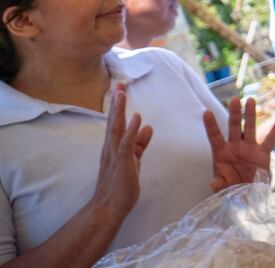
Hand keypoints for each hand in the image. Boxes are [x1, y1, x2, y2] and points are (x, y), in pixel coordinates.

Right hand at [92, 85, 152, 223]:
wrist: (109, 208)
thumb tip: (147, 126)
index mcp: (114, 147)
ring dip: (120, 111)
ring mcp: (115, 156)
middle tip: (118, 83)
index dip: (118, 106)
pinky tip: (136, 117)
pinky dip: (131, 130)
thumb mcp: (134, 160)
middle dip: (117, 102)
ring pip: (117, 129)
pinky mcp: (123, 164)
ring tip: (121, 93)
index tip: (120, 88)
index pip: (116, 122)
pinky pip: (127, 145)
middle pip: (114, 121)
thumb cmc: (120, 185)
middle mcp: (111, 149)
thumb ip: (139, 144)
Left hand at [203, 97, 274, 191]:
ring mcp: (249, 149)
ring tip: (250, 100)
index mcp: (221, 154)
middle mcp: (235, 147)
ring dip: (250, 114)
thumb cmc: (232, 189)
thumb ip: (219, 184)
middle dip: (234, 113)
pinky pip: (270, 140)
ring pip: (250, 128)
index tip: (206, 112)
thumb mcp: (222, 190)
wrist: (248, 195)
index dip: (211, 126)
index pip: (215, 137)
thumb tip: (214, 182)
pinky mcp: (263, 154)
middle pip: (233, 127)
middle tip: (234, 99)